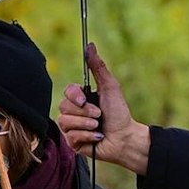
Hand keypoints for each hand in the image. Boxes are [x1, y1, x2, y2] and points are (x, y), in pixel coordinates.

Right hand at [58, 44, 151, 174]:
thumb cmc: (119, 113)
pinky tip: (97, 137)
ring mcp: (72, 127)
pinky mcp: (73, 142)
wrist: (124, 138)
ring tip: (98, 127)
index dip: (74, 96)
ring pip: (65, 122)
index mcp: (81, 98)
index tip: (84, 100)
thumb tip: (90, 45)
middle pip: (63, 107)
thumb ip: (98, 67)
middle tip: (98, 115)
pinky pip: (70, 136)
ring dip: (85, 125)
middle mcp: (74, 112)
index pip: (67, 92)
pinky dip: (86, 136)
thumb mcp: (110, 87)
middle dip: (84, 112)